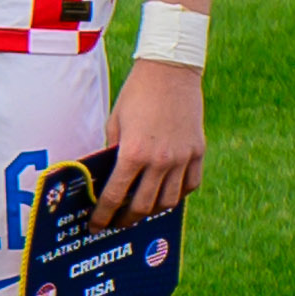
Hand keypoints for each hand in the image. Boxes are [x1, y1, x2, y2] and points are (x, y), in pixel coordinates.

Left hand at [99, 58, 205, 220]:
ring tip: (141, 210)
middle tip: (117, 222)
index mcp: (133, 152)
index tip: (96, 225)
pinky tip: (166, 194)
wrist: (170, 70)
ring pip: (168, 202)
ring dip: (152, 210)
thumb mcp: (115, 122)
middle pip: (142, 206)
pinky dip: (178, 195)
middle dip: (126, 219)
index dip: (103, 215)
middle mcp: (159, 160)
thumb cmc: (137, 93)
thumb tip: (108, 179)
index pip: (115, 196)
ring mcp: (182, 158)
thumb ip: (113, 152)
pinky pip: (190, 185)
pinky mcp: (198, 152)